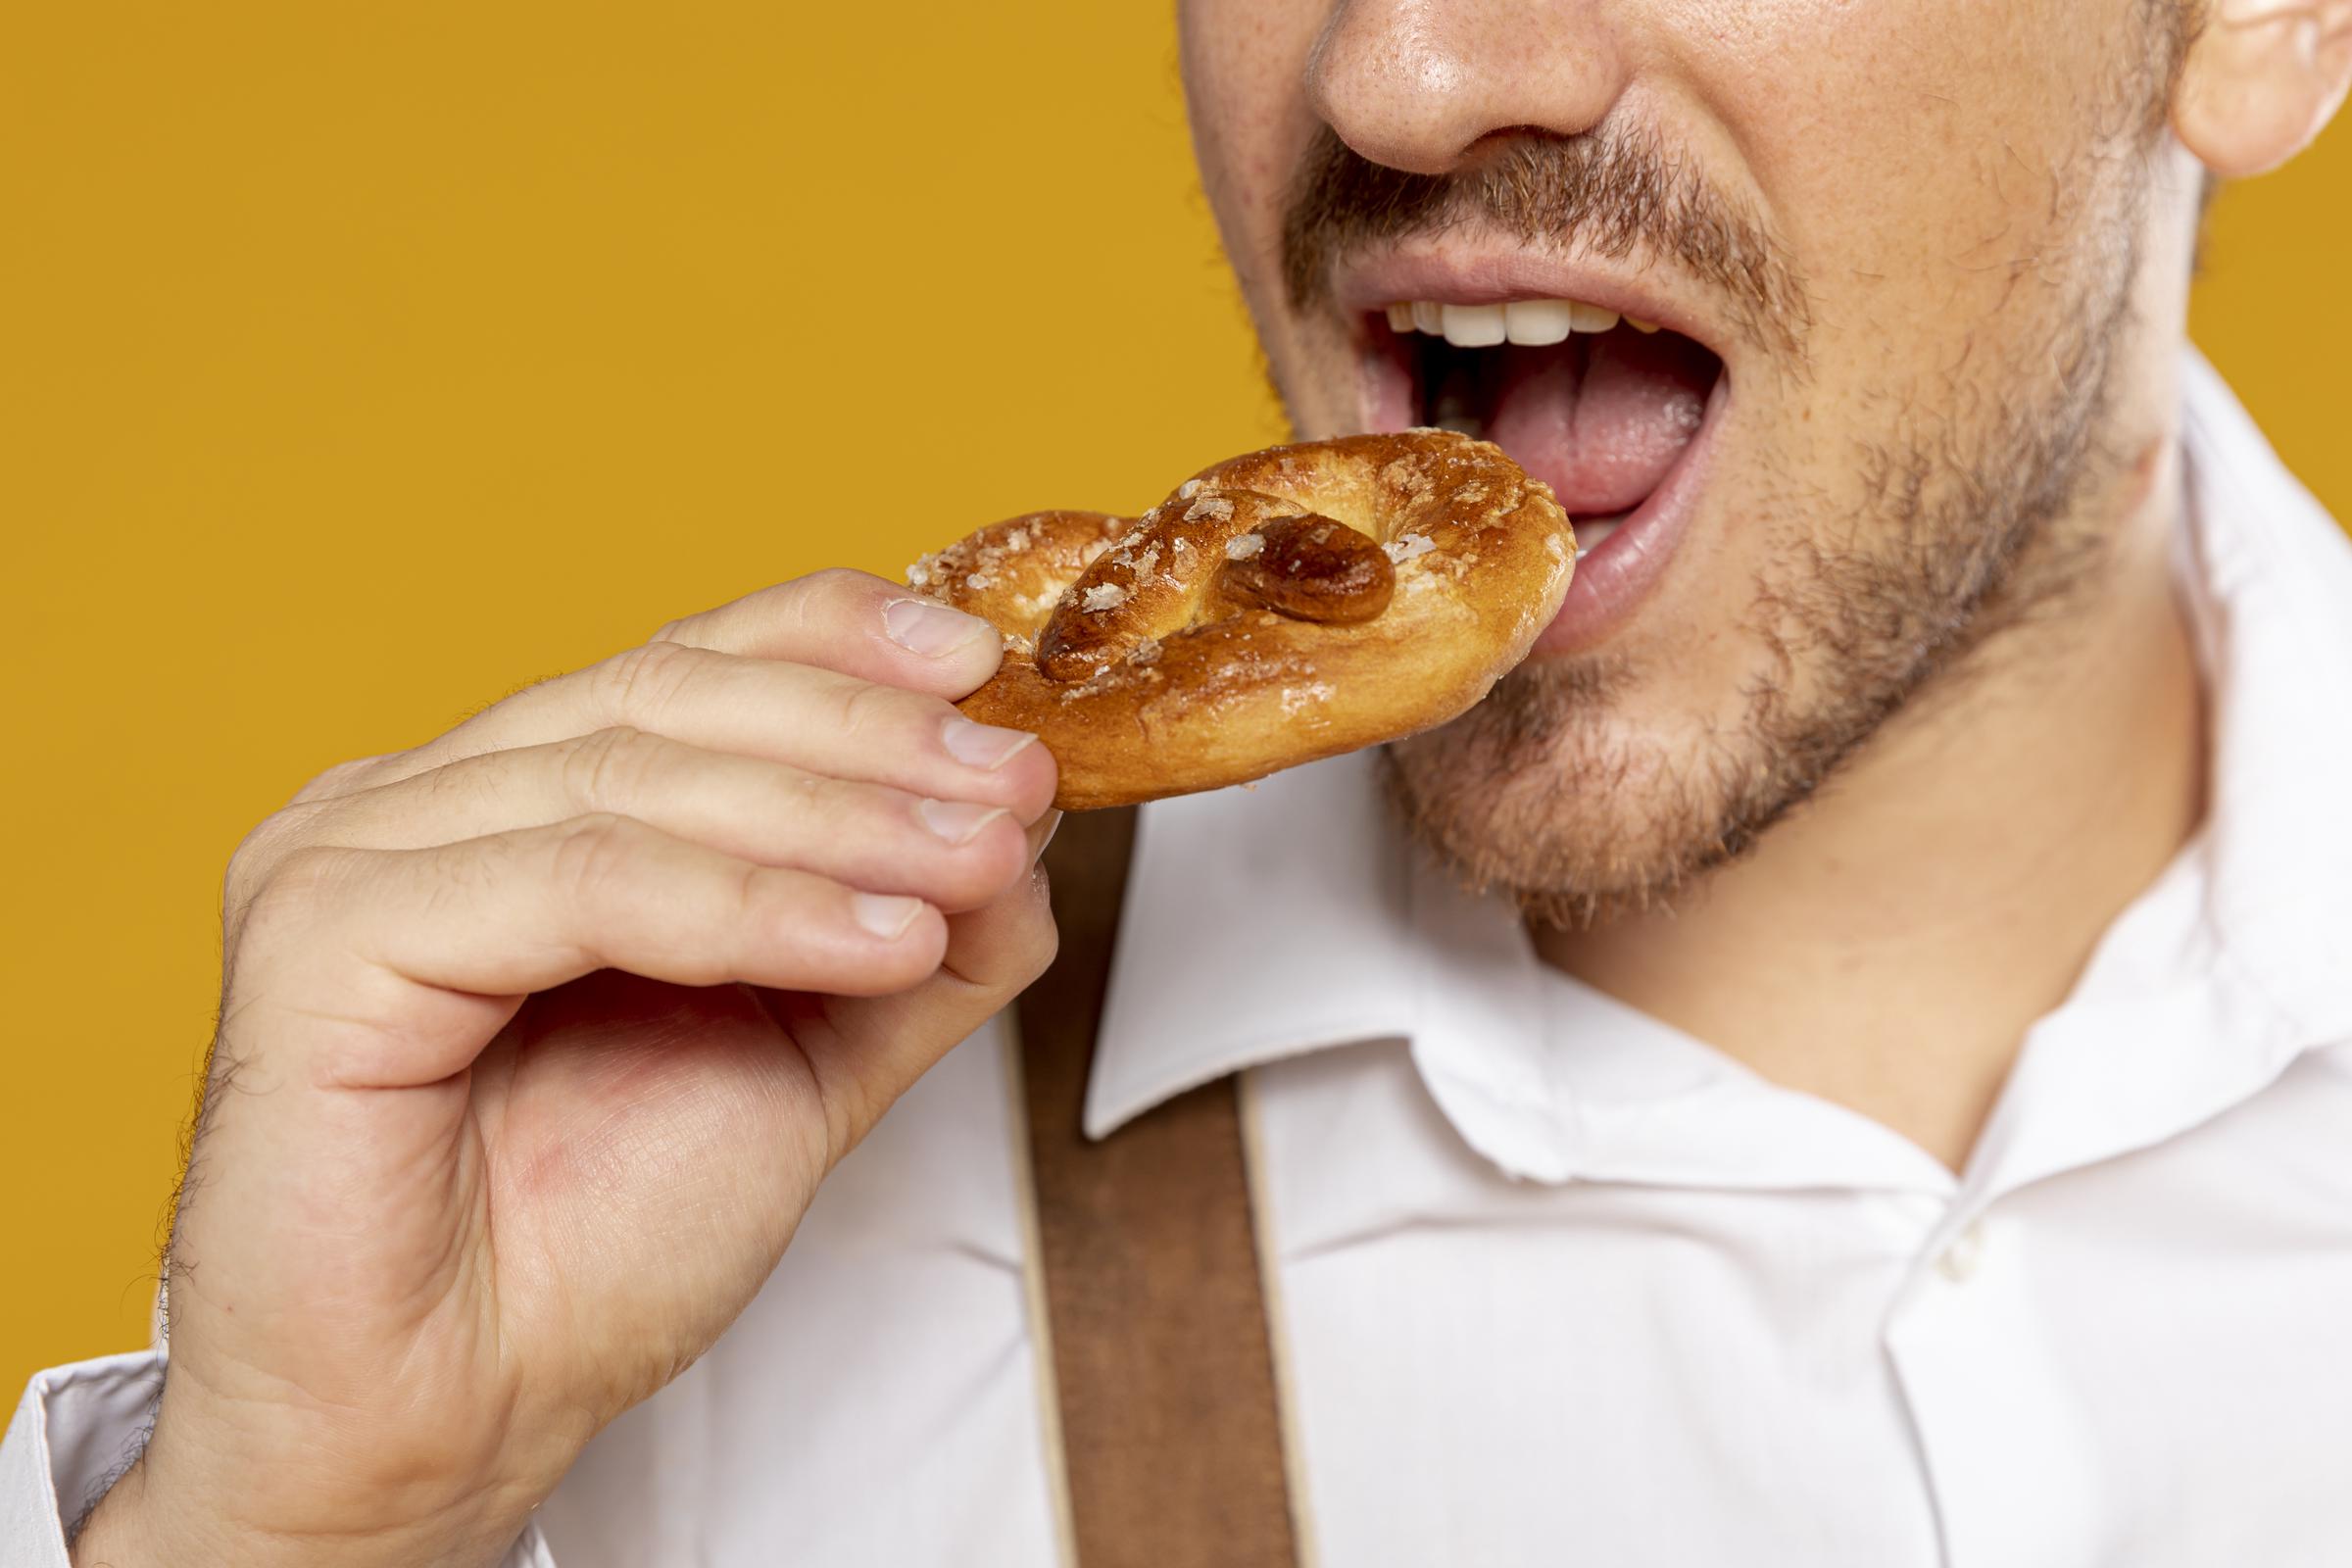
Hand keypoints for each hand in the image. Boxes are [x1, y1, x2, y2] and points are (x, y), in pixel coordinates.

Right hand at [71, 572, 1057, 1567]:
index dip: (834, 642)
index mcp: (506, 806)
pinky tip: (873, 939)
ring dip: (837, 819)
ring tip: (972, 865)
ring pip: (633, 781)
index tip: (981, 663)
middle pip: (665, 700)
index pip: (681, 664)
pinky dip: (747, 907)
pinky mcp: (322, 935)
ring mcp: (354, 855)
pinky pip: (578, 883)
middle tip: (1014, 783)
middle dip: (869, 739)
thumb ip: (905, 939)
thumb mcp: (803, 1062)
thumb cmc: (580, 1254)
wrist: (448, 1426)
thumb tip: (1020, 827)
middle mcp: (418, 805)